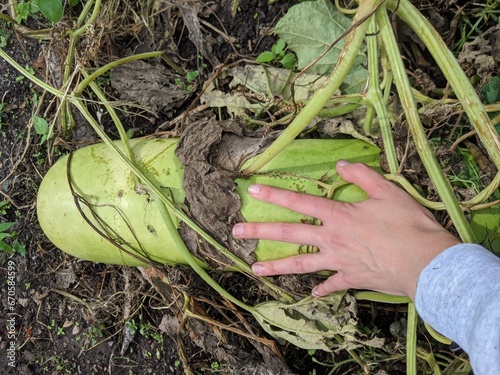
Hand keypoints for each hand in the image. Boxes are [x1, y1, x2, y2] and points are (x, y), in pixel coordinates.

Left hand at [232, 161, 459, 299]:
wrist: (425, 263)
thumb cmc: (408, 225)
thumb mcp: (388, 191)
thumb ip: (362, 176)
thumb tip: (340, 166)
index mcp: (338, 216)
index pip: (299, 202)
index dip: (274, 195)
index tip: (251, 191)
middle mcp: (331, 239)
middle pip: (289, 234)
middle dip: (260, 232)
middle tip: (235, 233)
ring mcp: (338, 261)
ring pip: (301, 265)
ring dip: (277, 267)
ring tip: (255, 270)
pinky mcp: (351, 278)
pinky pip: (333, 285)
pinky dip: (323, 289)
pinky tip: (314, 293)